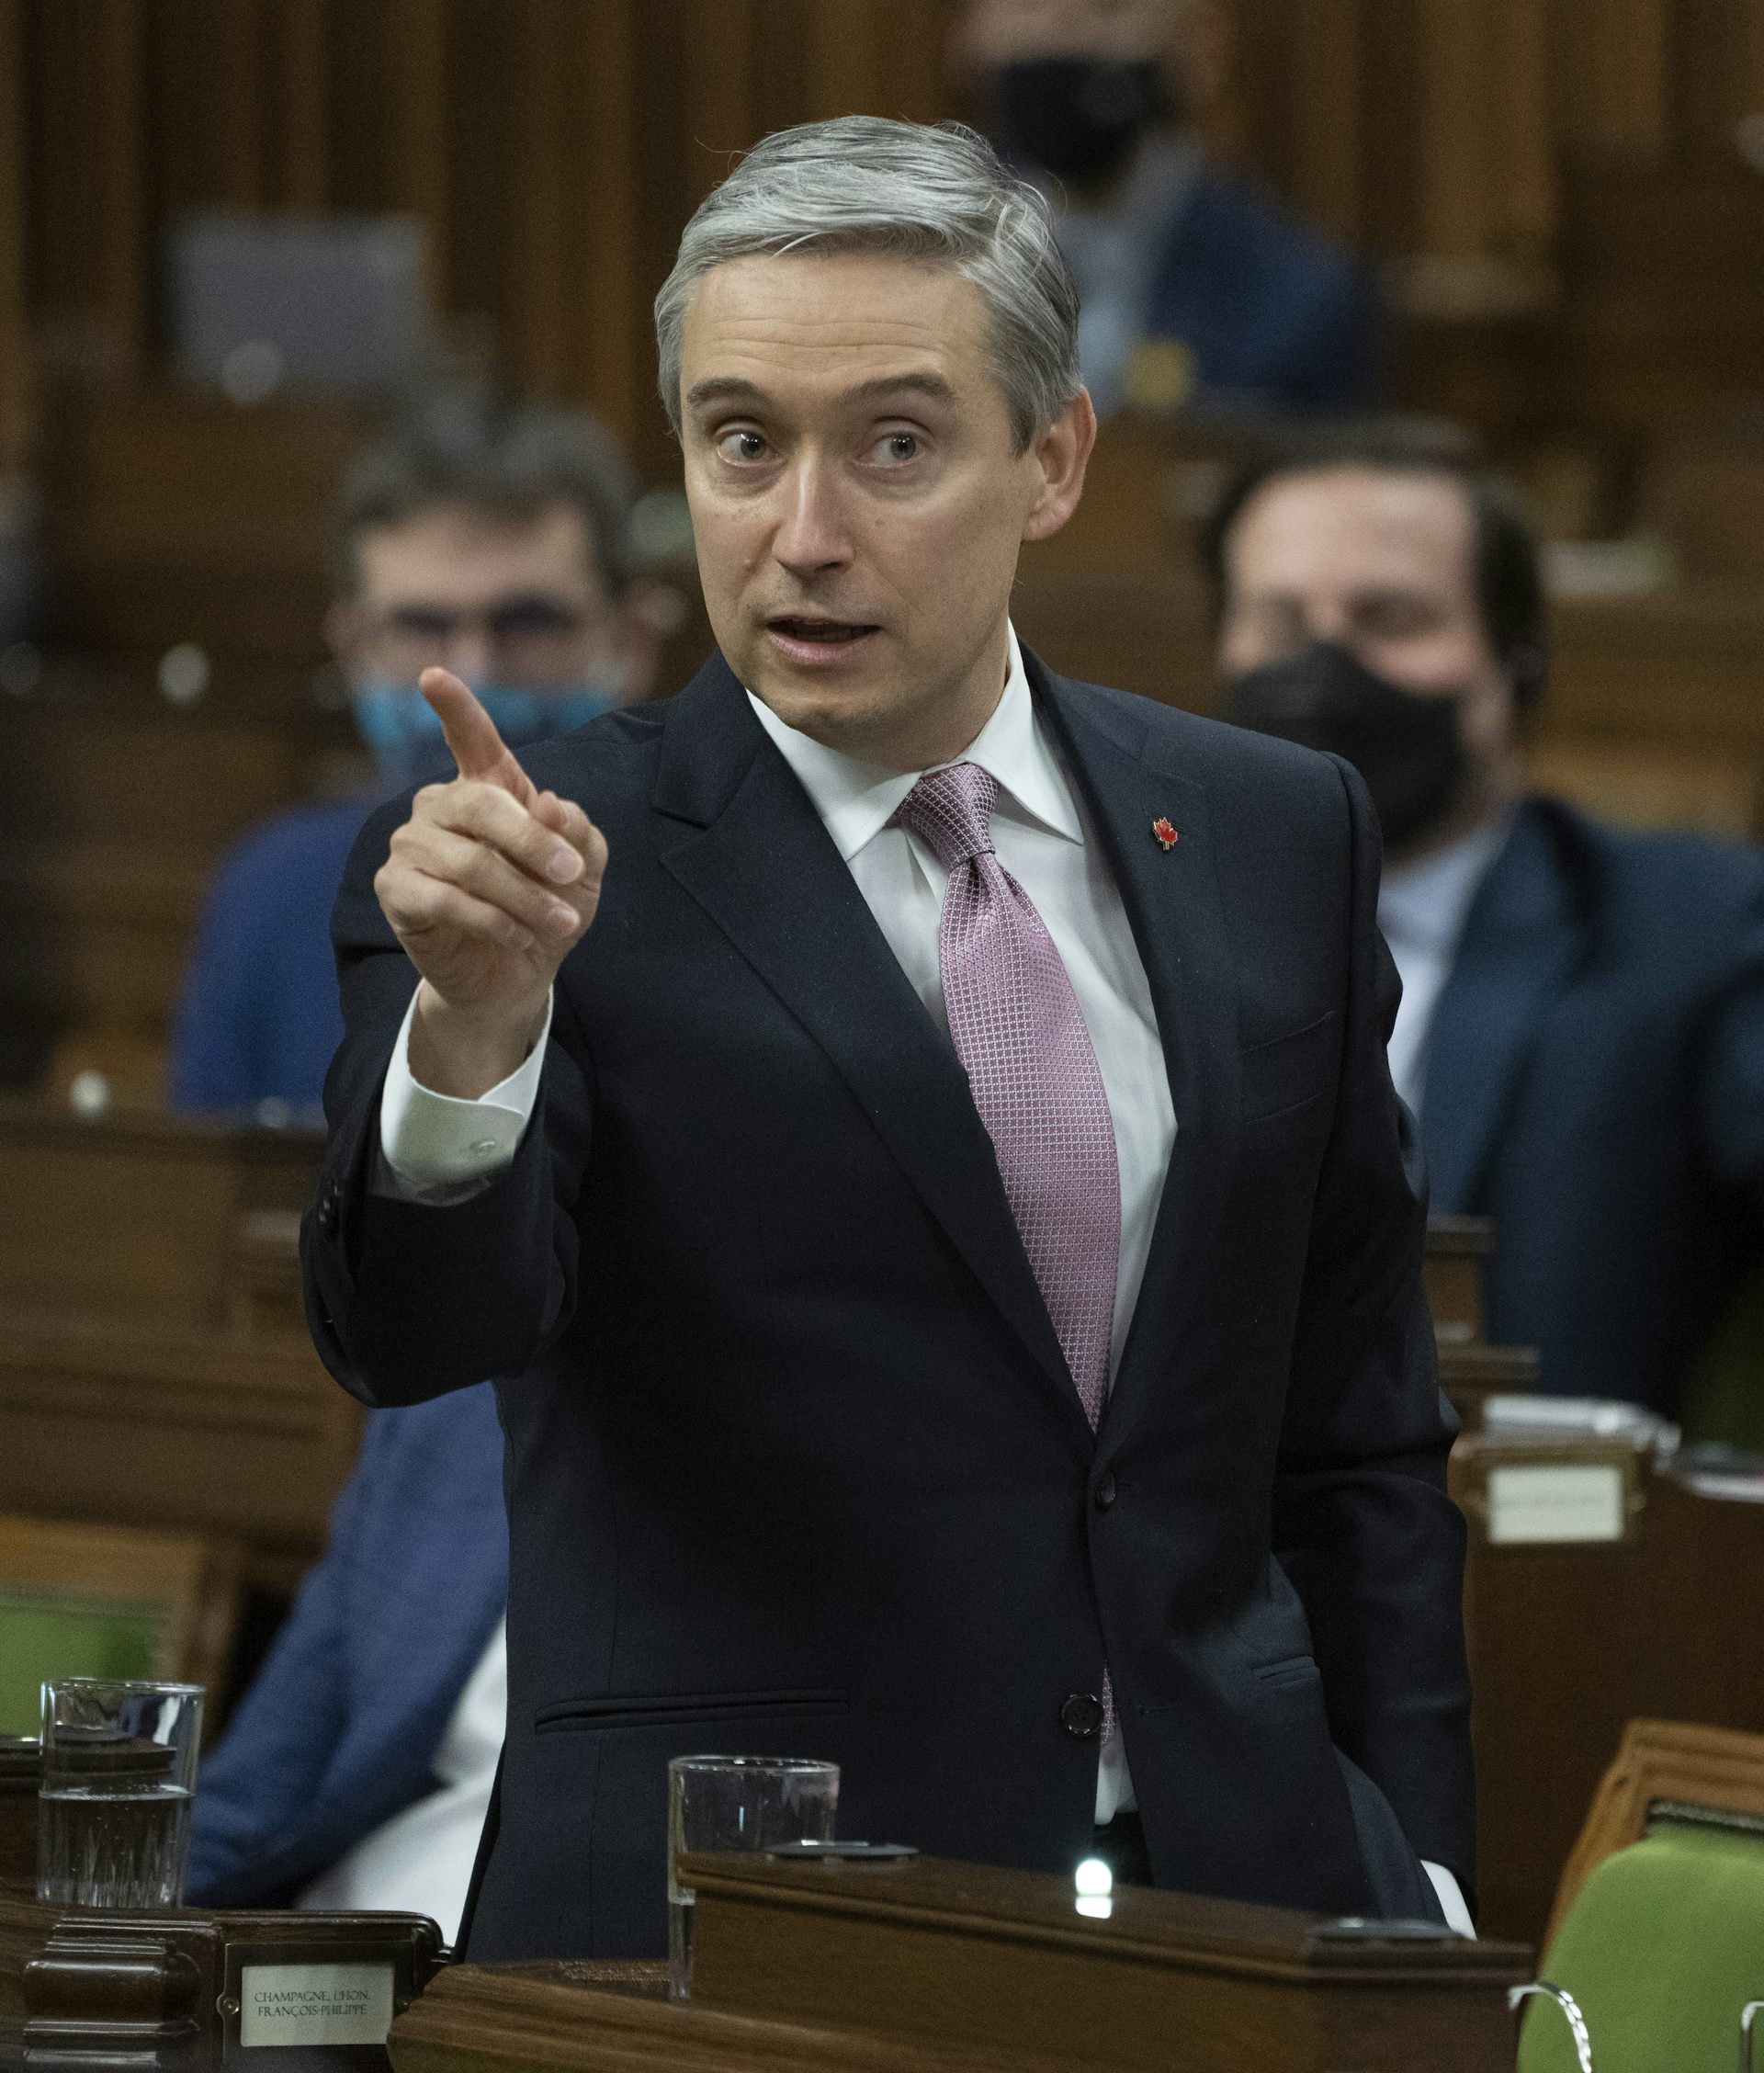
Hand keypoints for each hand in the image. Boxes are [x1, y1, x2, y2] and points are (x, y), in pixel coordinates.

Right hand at [374, 669, 607, 1095]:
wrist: (517, 975)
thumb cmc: (547, 908)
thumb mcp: (584, 870)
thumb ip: (577, 833)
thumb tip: (550, 804)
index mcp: (486, 788)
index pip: (469, 738)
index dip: (454, 706)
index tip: (433, 675)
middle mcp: (440, 806)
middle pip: (481, 805)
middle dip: (533, 843)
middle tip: (571, 874)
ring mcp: (411, 845)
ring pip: (470, 861)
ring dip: (523, 896)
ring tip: (559, 922)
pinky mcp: (396, 889)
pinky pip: (445, 898)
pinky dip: (492, 920)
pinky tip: (517, 937)